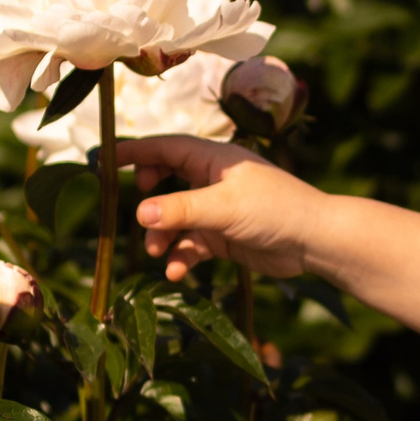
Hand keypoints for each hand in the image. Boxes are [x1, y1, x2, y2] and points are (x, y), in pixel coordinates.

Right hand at [122, 136, 328, 281]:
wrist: (314, 241)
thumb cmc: (274, 209)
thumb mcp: (223, 208)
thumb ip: (180, 210)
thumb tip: (139, 212)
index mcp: (213, 159)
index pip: (166, 148)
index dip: (136, 153)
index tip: (105, 160)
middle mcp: (212, 181)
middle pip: (166, 183)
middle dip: (149, 201)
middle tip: (139, 214)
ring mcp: (217, 210)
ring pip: (176, 220)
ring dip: (163, 236)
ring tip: (158, 253)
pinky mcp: (224, 237)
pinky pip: (192, 245)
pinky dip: (182, 257)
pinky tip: (177, 272)